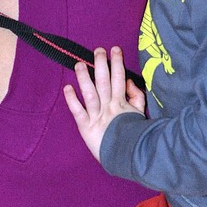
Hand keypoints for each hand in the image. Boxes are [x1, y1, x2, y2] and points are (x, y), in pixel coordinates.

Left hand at [63, 46, 145, 160]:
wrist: (127, 156)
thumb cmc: (134, 136)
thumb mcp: (140, 114)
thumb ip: (136, 97)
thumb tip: (129, 81)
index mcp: (121, 104)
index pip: (119, 79)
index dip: (117, 63)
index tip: (115, 49)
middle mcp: (108, 108)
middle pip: (104, 82)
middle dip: (101, 65)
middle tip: (98, 50)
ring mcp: (97, 117)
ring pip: (90, 94)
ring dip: (84, 78)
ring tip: (79, 64)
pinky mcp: (86, 128)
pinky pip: (78, 112)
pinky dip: (72, 100)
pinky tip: (67, 87)